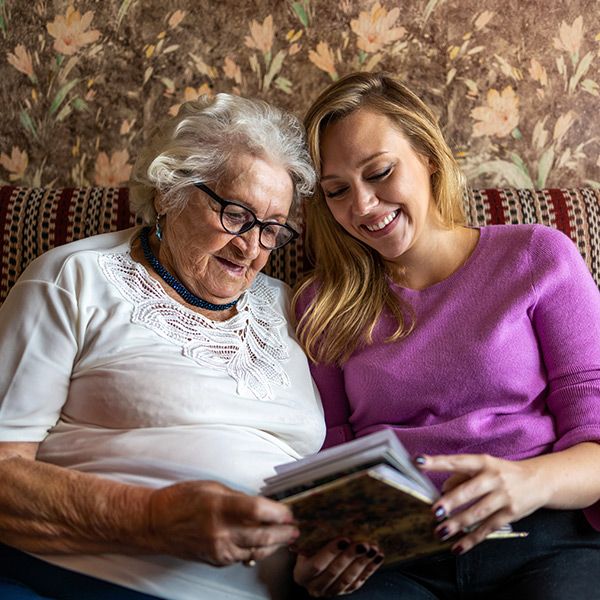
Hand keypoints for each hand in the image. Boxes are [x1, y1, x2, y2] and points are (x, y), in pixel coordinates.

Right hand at [146, 480, 298, 565]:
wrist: (155, 524)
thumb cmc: (180, 499)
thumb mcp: (211, 487)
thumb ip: (237, 497)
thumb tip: (261, 504)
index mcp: (219, 507)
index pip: (257, 511)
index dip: (278, 512)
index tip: (290, 511)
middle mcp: (220, 531)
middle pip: (262, 535)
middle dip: (283, 532)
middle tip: (297, 528)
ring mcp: (218, 549)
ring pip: (256, 550)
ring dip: (275, 544)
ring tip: (288, 538)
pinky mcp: (216, 560)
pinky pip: (243, 557)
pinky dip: (257, 552)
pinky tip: (266, 546)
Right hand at [293, 538, 383, 596]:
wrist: (313, 560)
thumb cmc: (310, 545)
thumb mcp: (306, 542)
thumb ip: (313, 536)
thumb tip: (326, 514)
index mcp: (302, 574)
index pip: (317, 565)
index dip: (331, 552)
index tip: (344, 539)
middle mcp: (315, 586)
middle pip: (334, 572)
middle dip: (350, 557)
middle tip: (363, 544)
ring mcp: (330, 591)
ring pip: (348, 579)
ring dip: (363, 563)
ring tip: (372, 549)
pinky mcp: (345, 591)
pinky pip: (358, 581)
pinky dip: (370, 568)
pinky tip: (377, 556)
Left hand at [416, 453, 546, 553]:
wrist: (538, 480)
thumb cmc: (501, 471)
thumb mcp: (483, 466)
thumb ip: (461, 476)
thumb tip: (442, 491)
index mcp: (482, 462)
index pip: (456, 461)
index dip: (437, 462)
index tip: (418, 462)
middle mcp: (493, 478)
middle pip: (469, 490)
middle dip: (451, 502)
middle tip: (434, 511)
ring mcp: (503, 496)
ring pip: (477, 513)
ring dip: (458, 524)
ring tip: (440, 532)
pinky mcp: (511, 514)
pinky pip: (488, 528)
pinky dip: (472, 539)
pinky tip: (457, 547)